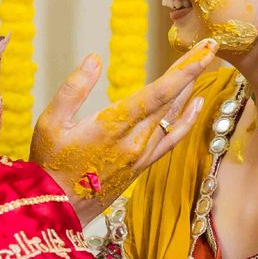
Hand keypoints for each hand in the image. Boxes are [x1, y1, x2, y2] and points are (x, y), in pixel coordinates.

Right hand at [31, 38, 218, 224]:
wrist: (56, 211)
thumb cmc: (48, 164)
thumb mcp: (50, 122)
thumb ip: (73, 89)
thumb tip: (94, 58)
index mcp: (113, 127)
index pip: (158, 93)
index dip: (185, 71)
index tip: (205, 50)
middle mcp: (134, 142)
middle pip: (170, 101)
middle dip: (192, 71)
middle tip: (209, 47)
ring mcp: (141, 156)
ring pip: (173, 119)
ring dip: (189, 91)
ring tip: (203, 66)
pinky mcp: (141, 166)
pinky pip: (170, 140)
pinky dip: (186, 121)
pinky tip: (194, 107)